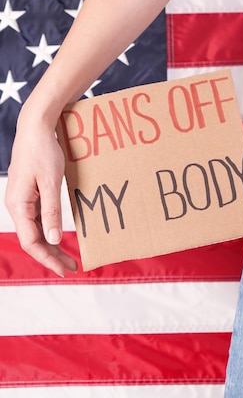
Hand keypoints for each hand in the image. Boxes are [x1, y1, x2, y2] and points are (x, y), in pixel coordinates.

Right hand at [5, 113, 77, 276]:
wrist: (35, 128)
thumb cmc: (42, 151)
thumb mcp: (51, 182)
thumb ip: (51, 212)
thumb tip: (53, 239)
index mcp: (18, 205)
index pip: (31, 242)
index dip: (48, 258)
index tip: (64, 269)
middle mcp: (16, 205)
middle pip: (33, 239)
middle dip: (52, 255)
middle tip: (72, 267)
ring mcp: (22, 199)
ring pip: (36, 229)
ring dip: (51, 244)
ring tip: (69, 256)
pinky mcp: (28, 193)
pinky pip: (38, 218)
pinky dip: (50, 229)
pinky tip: (60, 234)